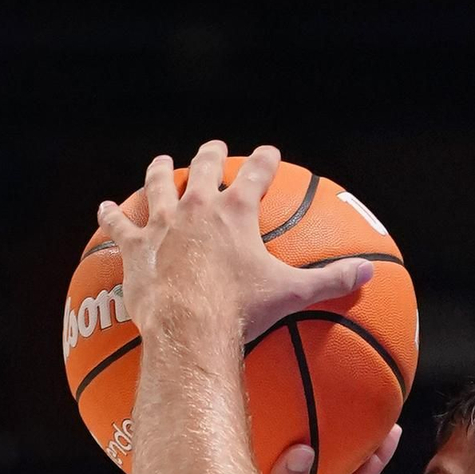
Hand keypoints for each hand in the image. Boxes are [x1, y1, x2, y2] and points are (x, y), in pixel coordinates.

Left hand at [97, 142, 372, 342]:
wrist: (191, 325)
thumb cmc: (243, 310)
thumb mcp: (293, 295)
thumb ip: (331, 282)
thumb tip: (369, 275)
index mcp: (236, 212)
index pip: (255, 175)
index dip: (264, 161)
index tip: (269, 153)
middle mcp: (197, 208)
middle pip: (202, 168)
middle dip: (209, 155)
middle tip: (213, 148)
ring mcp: (162, 224)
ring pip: (158, 187)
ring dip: (160, 172)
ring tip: (161, 163)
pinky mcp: (134, 248)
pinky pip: (119, 226)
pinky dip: (111, 216)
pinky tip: (104, 208)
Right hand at [267, 425, 402, 473]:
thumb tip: (305, 453)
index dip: (373, 464)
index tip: (391, 435)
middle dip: (357, 447)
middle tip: (379, 415)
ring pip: (311, 473)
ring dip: (324, 444)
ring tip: (338, 411)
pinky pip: (281, 468)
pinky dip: (286, 447)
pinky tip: (281, 421)